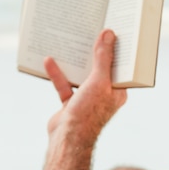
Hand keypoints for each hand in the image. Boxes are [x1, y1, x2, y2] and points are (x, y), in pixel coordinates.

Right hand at [44, 29, 126, 143]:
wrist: (68, 138)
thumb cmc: (88, 112)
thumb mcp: (99, 81)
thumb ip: (103, 58)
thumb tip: (108, 35)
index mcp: (117, 91)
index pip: (119, 66)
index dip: (116, 49)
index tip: (110, 31)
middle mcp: (103, 94)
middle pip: (99, 69)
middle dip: (93, 52)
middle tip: (89, 32)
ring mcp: (86, 99)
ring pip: (80, 75)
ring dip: (73, 61)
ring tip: (69, 42)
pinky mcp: (70, 103)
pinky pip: (64, 84)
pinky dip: (57, 73)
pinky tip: (48, 61)